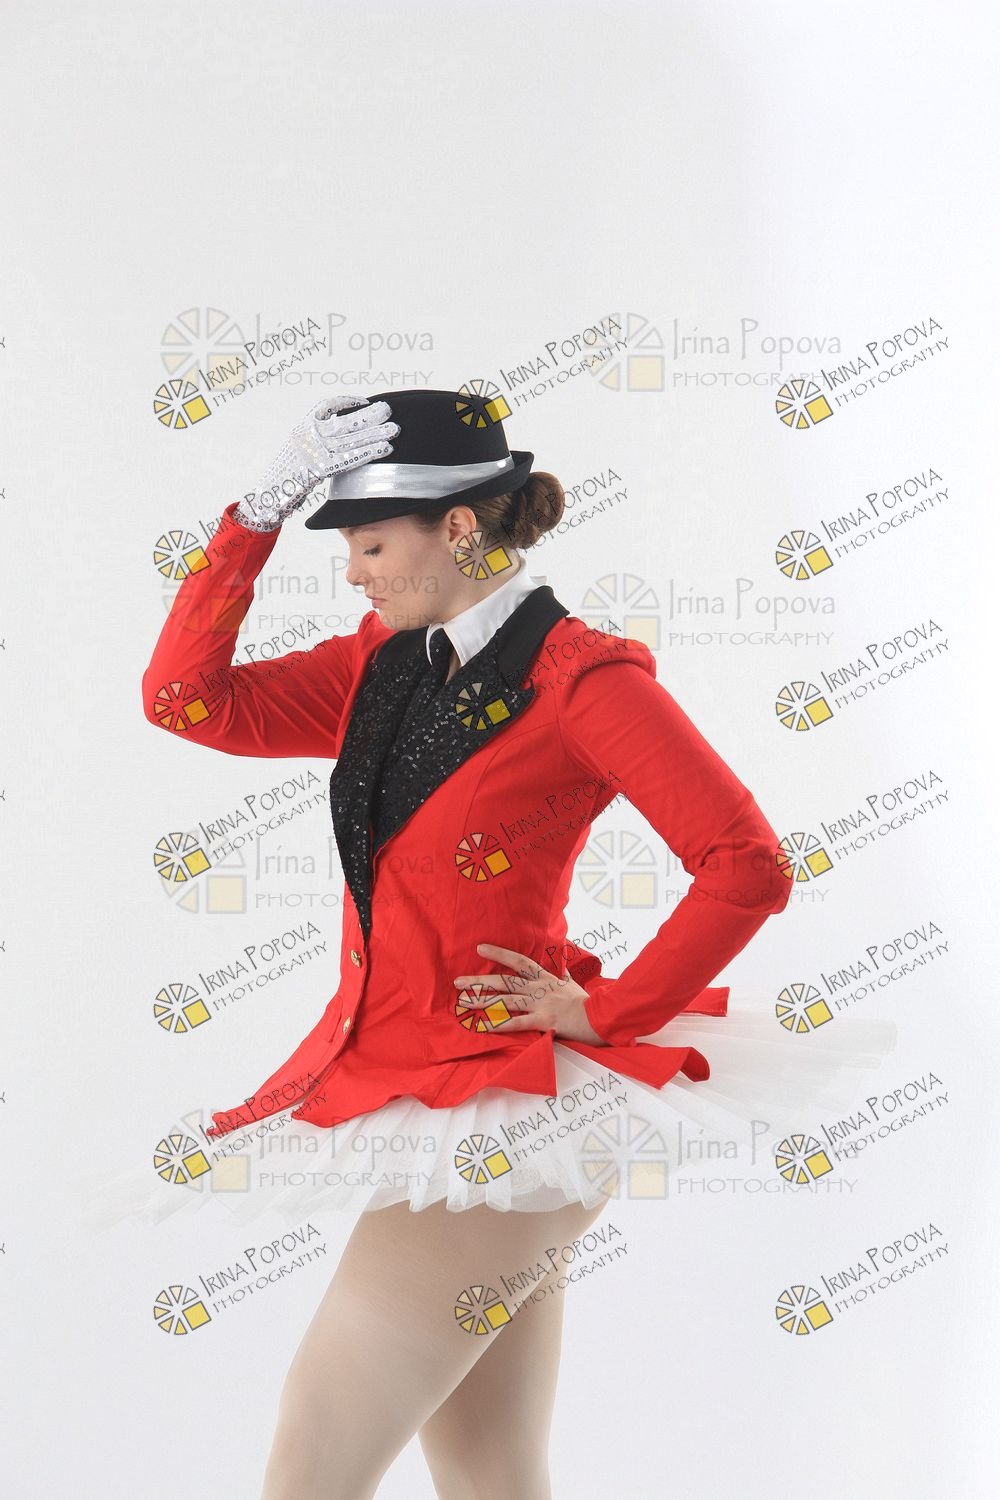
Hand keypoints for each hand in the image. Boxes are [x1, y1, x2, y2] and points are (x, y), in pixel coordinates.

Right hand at [235, 395, 400, 532]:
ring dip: (374, 434)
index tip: (362, 401)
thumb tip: (333, 439)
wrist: (265, 497)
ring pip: (350, 439)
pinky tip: (384, 449)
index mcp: (301, 429)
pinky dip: (368, 453)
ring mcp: (313, 452)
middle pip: (343, 422)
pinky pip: (349, 459)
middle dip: (367, 416)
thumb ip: (314, 445)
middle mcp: (307, 436)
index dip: (345, 402)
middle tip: (387, 409)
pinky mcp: (319, 469)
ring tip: (394, 429)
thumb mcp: (295, 454)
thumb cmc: (281, 480)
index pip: (325, 406)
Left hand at [453, 942, 606, 1044]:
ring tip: (462, 1002)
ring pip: (505, 1000)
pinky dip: (499, 1024)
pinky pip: (517, 1023)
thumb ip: (563, 976)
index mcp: (545, 978)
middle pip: (504, 981)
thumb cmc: (588, 1003)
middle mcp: (539, 988)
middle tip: (458, 981)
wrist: (601, 1017)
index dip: (499, 953)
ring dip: (482, 1002)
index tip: (480, 948)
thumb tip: (561, 967)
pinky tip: (483, 1026)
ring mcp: (540, 1003)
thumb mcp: (573, 984)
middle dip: (480, 981)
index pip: (519, 961)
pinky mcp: (543, 1021)